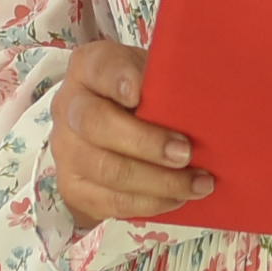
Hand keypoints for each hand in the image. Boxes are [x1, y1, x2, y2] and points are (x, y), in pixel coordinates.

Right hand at [51, 38, 210, 226]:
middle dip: (146, 142)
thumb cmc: (143, 97)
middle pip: (97, 124)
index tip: (140, 92)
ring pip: (106, 170)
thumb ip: (167, 81)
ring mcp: (66, 150)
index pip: (99, 68)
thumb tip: (205, 98)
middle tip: (185, 153)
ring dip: (158, 182)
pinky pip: (111, 202)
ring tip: (197, 184)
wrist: (110, 130)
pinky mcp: (73, 187)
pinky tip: (178, 198)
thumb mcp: (152, 75)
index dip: (118, 79)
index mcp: (88, 67)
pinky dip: (150, 203)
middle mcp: (69, 106)